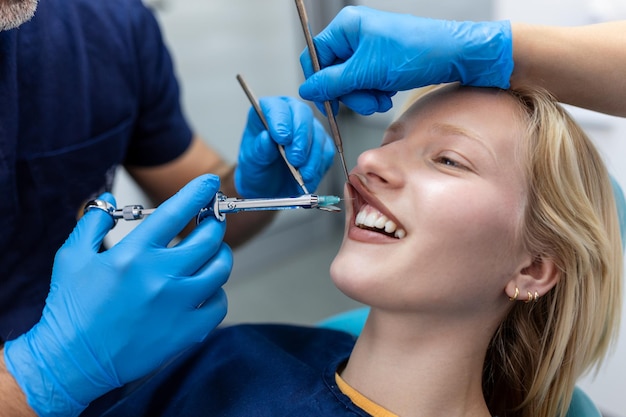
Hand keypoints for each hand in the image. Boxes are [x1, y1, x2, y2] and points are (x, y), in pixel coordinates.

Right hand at [3, 174, 231, 416]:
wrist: (73, 361)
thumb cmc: (71, 308)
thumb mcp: (71, 256)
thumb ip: (94, 221)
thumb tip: (110, 198)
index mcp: (134, 254)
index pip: (177, 212)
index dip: (198, 192)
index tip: (210, 183)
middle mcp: (161, 277)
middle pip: (209, 238)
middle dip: (214, 223)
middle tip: (211, 222)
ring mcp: (178, 306)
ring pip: (220, 269)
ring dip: (220, 255)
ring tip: (211, 253)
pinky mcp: (187, 332)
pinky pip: (220, 304)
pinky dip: (217, 292)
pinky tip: (205, 289)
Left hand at [235, 96, 334, 197]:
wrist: (270, 189)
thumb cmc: (258, 170)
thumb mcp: (251, 163)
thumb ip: (259, 150)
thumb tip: (266, 137)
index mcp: (268, 113)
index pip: (277, 107)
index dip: (281, 120)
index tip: (282, 138)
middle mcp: (291, 115)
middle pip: (303, 114)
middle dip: (301, 138)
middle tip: (295, 159)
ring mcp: (309, 129)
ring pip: (317, 133)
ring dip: (311, 156)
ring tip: (300, 174)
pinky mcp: (322, 145)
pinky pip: (326, 151)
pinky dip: (318, 165)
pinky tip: (307, 175)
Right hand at [299, 6, 512, 114]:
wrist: (452, 56)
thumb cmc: (415, 52)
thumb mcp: (366, 71)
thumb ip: (332, 83)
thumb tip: (307, 89)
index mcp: (346, 27)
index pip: (315, 57)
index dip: (319, 83)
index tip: (327, 103)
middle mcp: (355, 35)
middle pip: (332, 74)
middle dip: (349, 93)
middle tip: (365, 100)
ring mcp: (368, 50)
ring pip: (349, 84)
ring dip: (363, 98)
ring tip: (381, 97)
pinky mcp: (380, 63)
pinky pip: (365, 85)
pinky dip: (374, 95)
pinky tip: (387, 94)